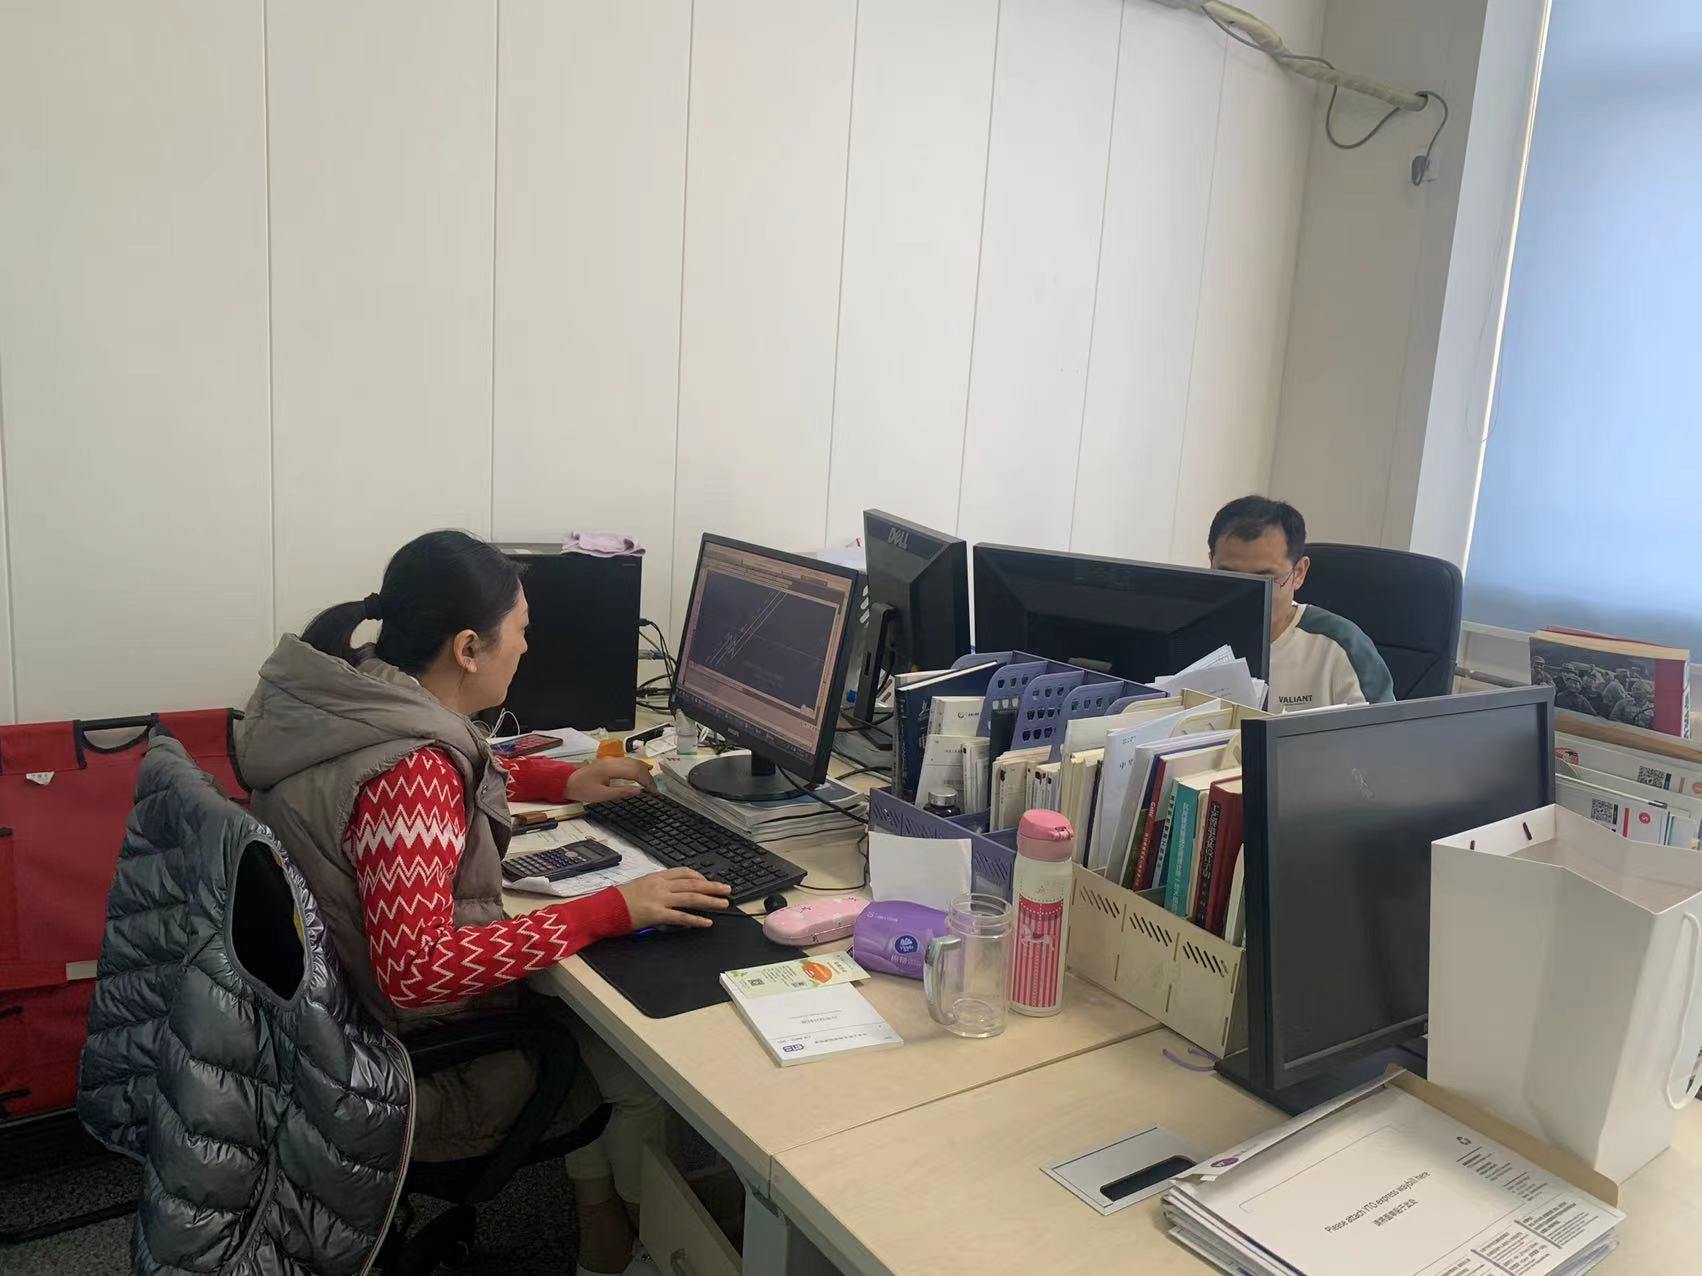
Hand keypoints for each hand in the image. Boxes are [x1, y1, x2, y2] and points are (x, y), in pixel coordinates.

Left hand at [565, 756, 655, 804]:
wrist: (567, 782)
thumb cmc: (581, 789)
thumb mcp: (601, 795)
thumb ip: (621, 792)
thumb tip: (638, 791)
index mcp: (610, 768)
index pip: (636, 772)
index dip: (647, 781)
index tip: (653, 791)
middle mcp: (612, 761)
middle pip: (637, 765)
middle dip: (648, 777)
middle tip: (654, 789)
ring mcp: (611, 760)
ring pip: (634, 761)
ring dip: (644, 771)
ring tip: (651, 783)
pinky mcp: (609, 762)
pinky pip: (628, 762)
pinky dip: (638, 767)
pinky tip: (643, 771)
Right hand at [617, 868, 731, 929]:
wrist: (604, 908)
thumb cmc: (619, 899)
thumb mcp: (640, 885)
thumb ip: (658, 887)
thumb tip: (673, 893)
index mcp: (656, 877)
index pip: (683, 872)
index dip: (699, 877)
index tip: (708, 882)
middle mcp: (660, 885)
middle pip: (692, 884)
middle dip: (712, 887)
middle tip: (727, 889)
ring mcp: (659, 899)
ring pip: (690, 898)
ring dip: (710, 901)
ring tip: (724, 903)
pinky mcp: (656, 914)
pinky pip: (680, 916)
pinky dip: (695, 919)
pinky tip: (707, 922)